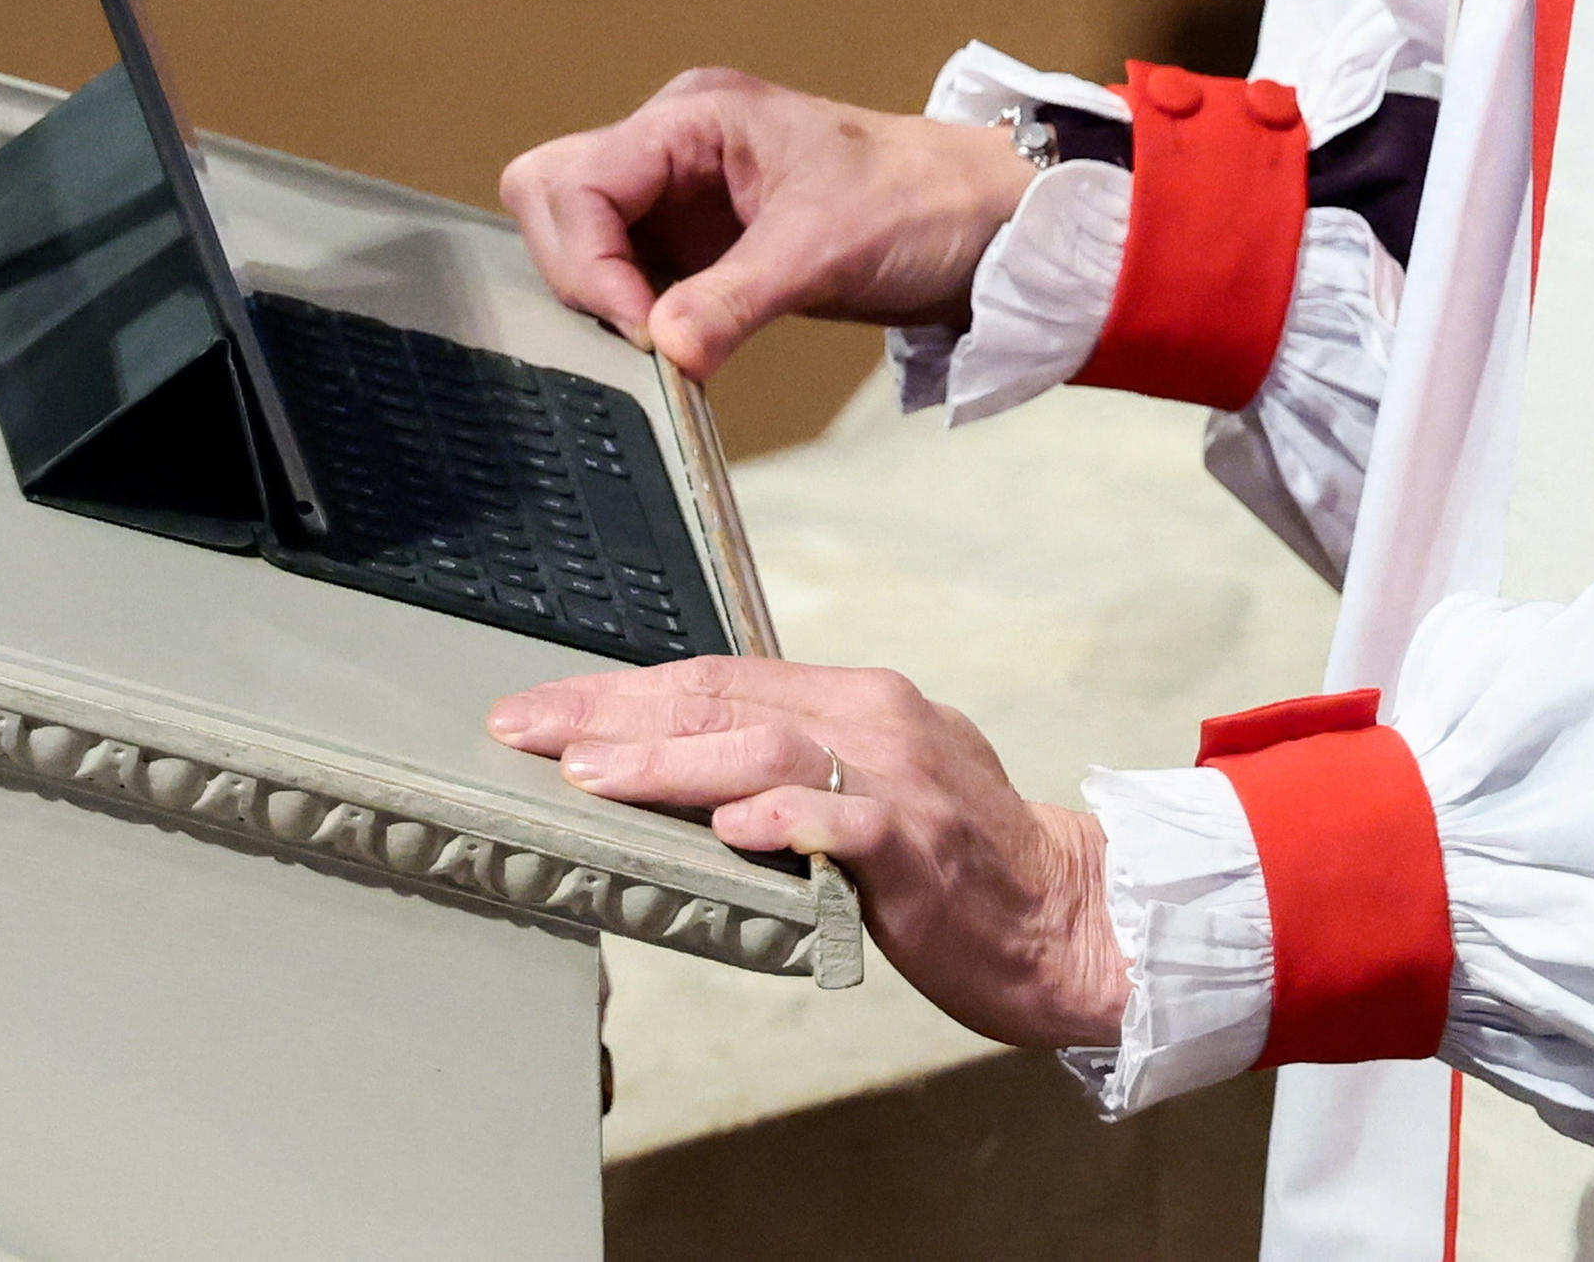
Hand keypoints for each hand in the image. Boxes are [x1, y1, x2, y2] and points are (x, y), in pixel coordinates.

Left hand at [489, 657, 1126, 1049]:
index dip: (621, 692)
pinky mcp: (922, 847)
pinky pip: (846, 822)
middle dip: (612, 715)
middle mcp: (875, 720)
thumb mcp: (873, 783)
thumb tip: (682, 770)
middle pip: (723, 701)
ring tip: (591, 775)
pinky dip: (785, 818)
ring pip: (766, 751)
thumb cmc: (959, 862)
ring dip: (669, 762)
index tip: (539, 710)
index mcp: (857, 699)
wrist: (1068, 915)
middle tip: (524, 729)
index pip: (717, 678)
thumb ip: (793, 765)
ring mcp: (900, 780)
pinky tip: (730, 826)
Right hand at [497, 65, 1030, 377]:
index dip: (587, 260)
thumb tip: (661, 351)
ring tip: (661, 345)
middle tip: (638, 335)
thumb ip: (733, 302)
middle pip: (554, 196)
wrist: (986, 221)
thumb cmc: (921, 203)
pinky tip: (674, 343)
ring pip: (580, 237)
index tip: (639, 327)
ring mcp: (681, 190)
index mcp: (695, 117)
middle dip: (579, 272)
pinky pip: (625, 271)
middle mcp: (674, 143)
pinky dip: (632, 311)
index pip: (575, 178)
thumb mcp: (826, 253)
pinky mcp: (697, 238)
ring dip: (602, 296)